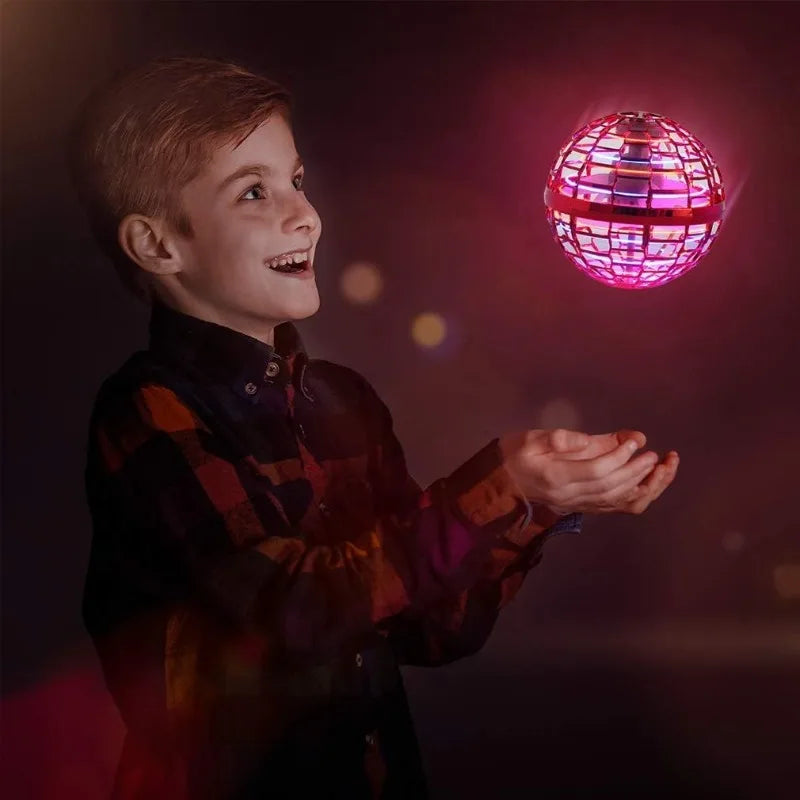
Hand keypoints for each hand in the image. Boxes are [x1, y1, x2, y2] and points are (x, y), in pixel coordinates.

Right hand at [498, 428, 678, 515]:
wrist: (499, 483)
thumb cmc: (514, 454)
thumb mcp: (533, 438)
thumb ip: (565, 439)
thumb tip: (597, 439)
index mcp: (554, 477)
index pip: (595, 471)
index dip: (618, 457)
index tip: (635, 443)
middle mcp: (568, 497)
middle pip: (610, 488)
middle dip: (637, 472)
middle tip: (656, 456)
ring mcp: (575, 506)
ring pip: (616, 502)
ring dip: (643, 487)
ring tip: (662, 470)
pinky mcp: (580, 508)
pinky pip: (612, 508)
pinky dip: (634, 497)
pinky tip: (648, 484)